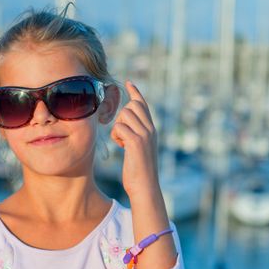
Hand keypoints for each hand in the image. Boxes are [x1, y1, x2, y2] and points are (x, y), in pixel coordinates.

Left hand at [110, 80, 160, 199]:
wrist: (145, 187)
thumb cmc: (139, 171)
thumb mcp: (139, 149)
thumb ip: (135, 135)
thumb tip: (123, 125)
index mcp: (152, 130)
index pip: (143, 105)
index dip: (135, 92)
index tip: (129, 82)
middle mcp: (150, 129)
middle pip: (132, 106)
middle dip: (121, 116)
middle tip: (121, 133)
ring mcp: (145, 135)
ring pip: (124, 115)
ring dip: (118, 127)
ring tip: (122, 142)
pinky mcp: (136, 142)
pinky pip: (119, 128)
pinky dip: (116, 136)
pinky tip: (121, 147)